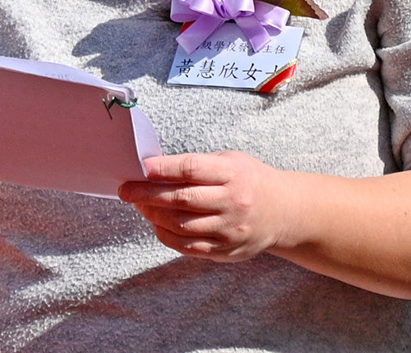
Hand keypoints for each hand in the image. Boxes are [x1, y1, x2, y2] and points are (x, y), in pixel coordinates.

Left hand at [119, 151, 296, 262]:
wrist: (284, 212)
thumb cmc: (249, 180)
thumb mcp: (230, 161)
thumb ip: (198, 165)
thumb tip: (155, 170)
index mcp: (233, 174)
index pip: (192, 169)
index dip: (163, 169)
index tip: (141, 168)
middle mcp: (232, 203)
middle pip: (182, 200)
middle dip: (148, 195)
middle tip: (127, 190)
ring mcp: (230, 230)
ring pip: (182, 225)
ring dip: (154, 215)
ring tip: (139, 206)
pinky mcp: (227, 250)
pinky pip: (189, 247)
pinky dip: (167, 236)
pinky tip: (156, 225)